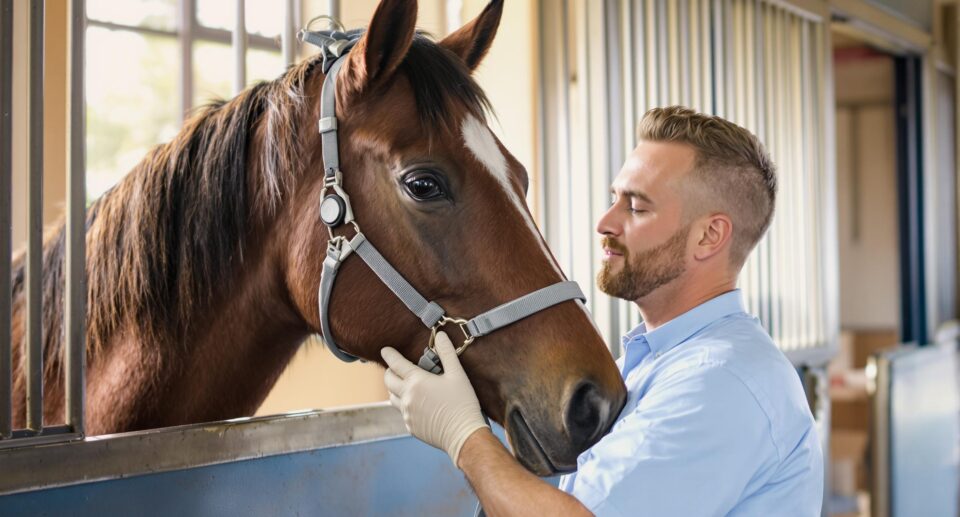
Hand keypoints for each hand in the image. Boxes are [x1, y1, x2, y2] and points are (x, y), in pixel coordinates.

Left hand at [381, 331, 488, 466]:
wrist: (463, 435)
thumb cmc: (463, 403)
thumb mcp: (458, 374)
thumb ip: (447, 353)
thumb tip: (440, 335)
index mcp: (417, 381)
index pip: (396, 364)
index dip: (389, 354)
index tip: (385, 349)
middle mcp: (407, 397)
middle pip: (388, 380)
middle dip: (389, 371)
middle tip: (395, 368)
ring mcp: (407, 413)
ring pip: (392, 397)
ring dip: (394, 389)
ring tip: (404, 385)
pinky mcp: (411, 426)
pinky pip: (402, 412)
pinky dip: (405, 404)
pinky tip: (417, 404)